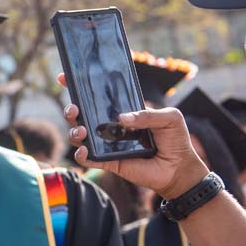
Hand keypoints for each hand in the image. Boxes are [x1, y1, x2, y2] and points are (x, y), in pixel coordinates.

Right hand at [58, 73, 207, 198]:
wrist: (179, 168)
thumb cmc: (176, 139)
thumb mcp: (170, 117)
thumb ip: (148, 114)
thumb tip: (121, 118)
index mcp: (121, 111)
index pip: (98, 97)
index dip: (79, 87)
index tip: (65, 77)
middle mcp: (109, 126)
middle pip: (81, 115)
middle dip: (71, 110)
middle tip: (75, 108)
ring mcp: (106, 144)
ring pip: (79, 135)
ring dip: (75, 130)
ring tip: (83, 130)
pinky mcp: (107, 162)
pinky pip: (87, 158)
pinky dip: (81, 154)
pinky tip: (84, 149)